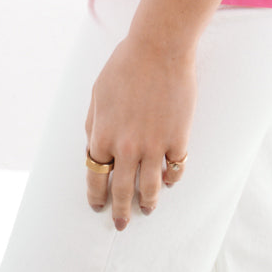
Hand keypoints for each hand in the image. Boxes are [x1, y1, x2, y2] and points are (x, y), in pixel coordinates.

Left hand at [84, 32, 196, 229]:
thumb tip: (93, 148)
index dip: (96, 195)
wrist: (158, 48)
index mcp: (103, 136)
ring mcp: (154, 146)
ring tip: (148, 209)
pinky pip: (175, 169)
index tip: (98, 204)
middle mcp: (127, 148)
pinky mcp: (178, 139)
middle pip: (122, 191)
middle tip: (121, 223)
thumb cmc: (125, 65)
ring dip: (148, 203)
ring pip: (151, 188)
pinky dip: (172, 179)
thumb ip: (93, 124)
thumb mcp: (97, 93)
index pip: (95, 177)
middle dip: (120, 211)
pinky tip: (170, 181)